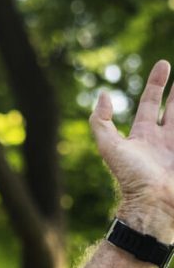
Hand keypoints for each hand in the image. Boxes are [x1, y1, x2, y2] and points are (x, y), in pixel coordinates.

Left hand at [91, 60, 173, 241]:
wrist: (152, 204)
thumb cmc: (131, 177)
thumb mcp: (110, 148)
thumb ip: (100, 122)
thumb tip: (104, 94)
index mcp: (143, 135)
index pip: (150, 103)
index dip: (156, 84)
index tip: (164, 64)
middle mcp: (162, 140)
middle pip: (173, 108)